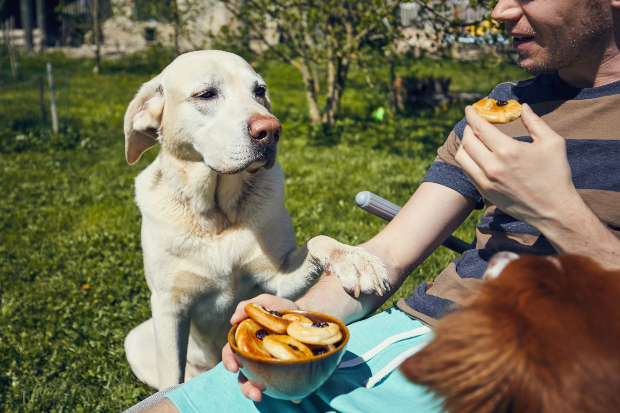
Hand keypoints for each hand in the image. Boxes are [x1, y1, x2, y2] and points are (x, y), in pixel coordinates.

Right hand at [221, 294, 297, 401]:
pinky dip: (284, 392)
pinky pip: (280, 384)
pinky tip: (294, 396)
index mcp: (246, 341)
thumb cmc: (283, 309)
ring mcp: (268, 365)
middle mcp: (254, 356)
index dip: (229, 360)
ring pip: (257, 383)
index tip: (234, 367)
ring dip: (256, 392)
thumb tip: (233, 319)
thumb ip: (249, 305)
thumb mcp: (267, 301)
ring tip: (263, 396)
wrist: (307, 316)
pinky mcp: (283, 371)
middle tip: (254, 392)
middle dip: (245, 385)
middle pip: (243, 374)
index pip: (232, 352)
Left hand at [455, 103, 581, 228]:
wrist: (554, 211)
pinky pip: (467, 171)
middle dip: (468, 128)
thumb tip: (522, 107)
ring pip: (462, 157)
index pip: (480, 127)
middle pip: (468, 140)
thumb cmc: (556, 175)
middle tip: (474, 123)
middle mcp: (492, 166)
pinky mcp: (484, 192)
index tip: (469, 108)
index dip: (472, 115)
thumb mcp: (552, 143)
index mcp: (508, 150)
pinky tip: (476, 155)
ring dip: (465, 144)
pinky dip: (467, 160)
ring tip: (473, 139)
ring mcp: (486, 181)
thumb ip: (535, 122)